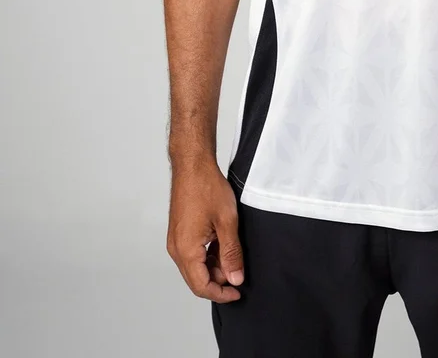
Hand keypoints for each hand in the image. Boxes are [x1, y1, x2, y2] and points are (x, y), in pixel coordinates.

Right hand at [166, 158, 244, 302]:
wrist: (192, 166)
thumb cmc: (207, 187)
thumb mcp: (227, 222)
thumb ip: (231, 253)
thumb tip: (235, 278)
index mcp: (186, 250)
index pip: (202, 286)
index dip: (221, 294)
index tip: (238, 292)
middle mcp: (176, 249)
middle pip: (197, 279)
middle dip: (218, 281)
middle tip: (238, 271)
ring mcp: (176, 241)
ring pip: (195, 267)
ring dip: (214, 267)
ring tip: (232, 254)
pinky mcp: (179, 233)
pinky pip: (192, 254)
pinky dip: (208, 256)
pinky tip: (222, 244)